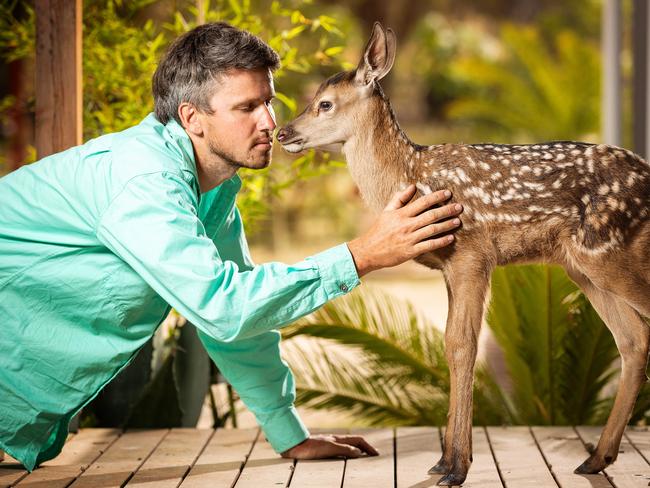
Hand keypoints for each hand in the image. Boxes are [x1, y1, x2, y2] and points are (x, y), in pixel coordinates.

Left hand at [281, 434, 378, 458]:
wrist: (294, 446)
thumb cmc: (311, 448)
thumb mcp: (330, 448)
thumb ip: (345, 449)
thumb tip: (359, 452)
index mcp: (339, 439)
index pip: (359, 441)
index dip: (369, 447)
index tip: (376, 454)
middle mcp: (335, 440)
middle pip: (355, 442)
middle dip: (365, 448)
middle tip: (373, 455)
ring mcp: (329, 444)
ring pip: (348, 446)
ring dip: (357, 450)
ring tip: (362, 457)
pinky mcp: (323, 449)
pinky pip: (341, 450)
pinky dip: (348, 453)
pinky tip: (345, 458)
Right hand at [347, 185, 461, 276]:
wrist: (369, 251)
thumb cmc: (379, 230)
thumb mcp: (386, 212)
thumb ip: (399, 198)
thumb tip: (413, 186)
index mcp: (401, 214)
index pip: (422, 202)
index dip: (436, 197)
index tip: (448, 193)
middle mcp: (406, 225)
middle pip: (431, 215)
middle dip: (447, 210)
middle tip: (460, 207)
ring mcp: (409, 239)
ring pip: (433, 230)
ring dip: (447, 225)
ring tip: (458, 221)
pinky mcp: (411, 251)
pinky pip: (429, 245)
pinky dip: (441, 241)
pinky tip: (450, 238)